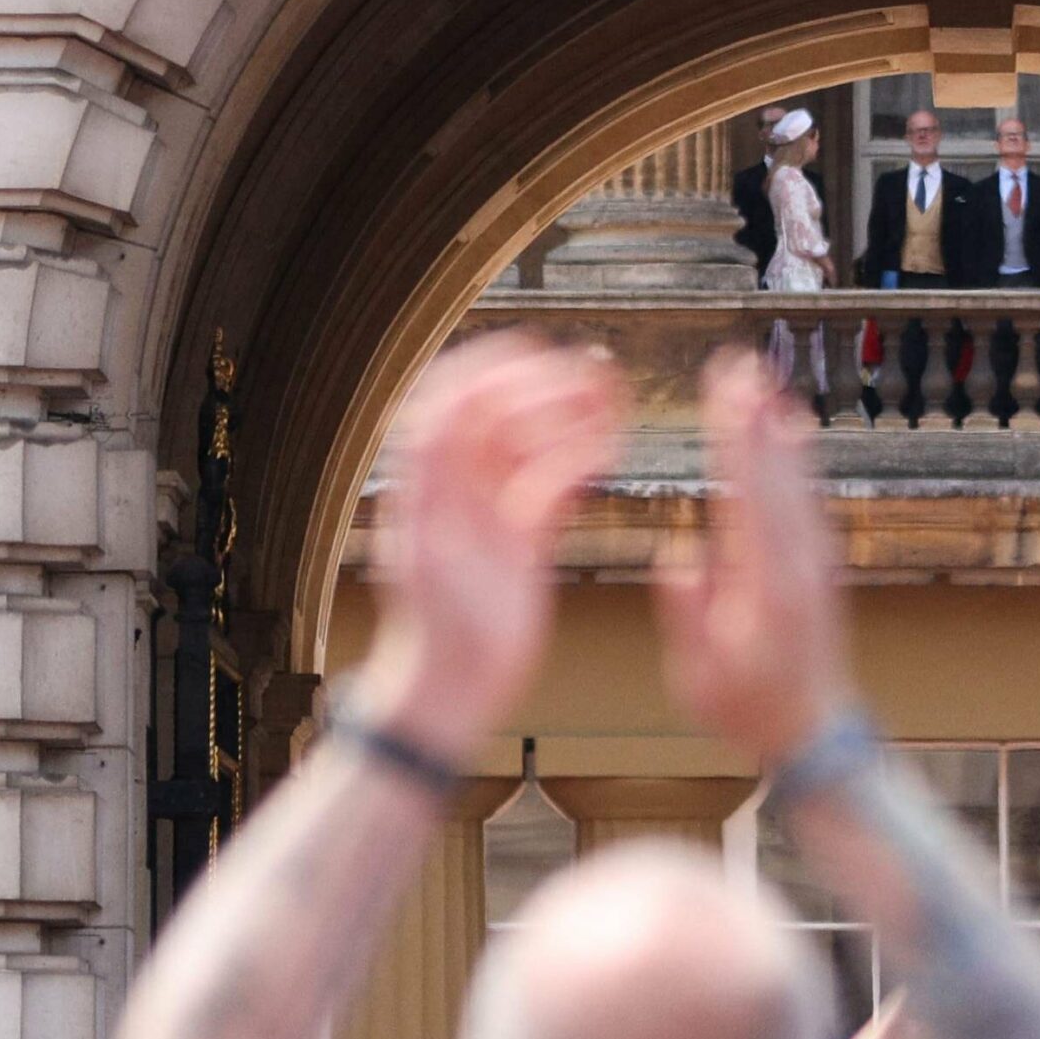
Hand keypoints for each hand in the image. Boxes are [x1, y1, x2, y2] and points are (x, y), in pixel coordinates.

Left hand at [359, 337, 625, 766]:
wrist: (454, 686)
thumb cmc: (435, 630)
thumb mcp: (427, 552)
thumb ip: (431, 484)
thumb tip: (436, 421)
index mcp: (427, 483)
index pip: (452, 404)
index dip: (488, 370)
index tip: (532, 352)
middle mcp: (458, 489)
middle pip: (500, 416)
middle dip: (545, 388)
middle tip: (592, 374)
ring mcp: (493, 511)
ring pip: (535, 445)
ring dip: (572, 419)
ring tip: (612, 399)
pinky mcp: (525, 539)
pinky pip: (557, 485)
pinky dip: (584, 462)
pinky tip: (612, 448)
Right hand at [654, 353, 855, 763]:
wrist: (816, 732)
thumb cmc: (749, 710)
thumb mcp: (700, 677)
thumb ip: (689, 614)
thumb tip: (679, 552)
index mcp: (765, 590)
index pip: (747, 499)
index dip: (736, 443)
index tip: (725, 395)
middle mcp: (798, 565)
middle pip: (774, 476)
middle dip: (754, 417)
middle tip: (739, 362)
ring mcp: (816, 560)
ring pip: (796, 480)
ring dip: (776, 427)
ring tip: (760, 376)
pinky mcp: (820, 561)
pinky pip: (807, 496)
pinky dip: (796, 457)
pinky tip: (789, 426)